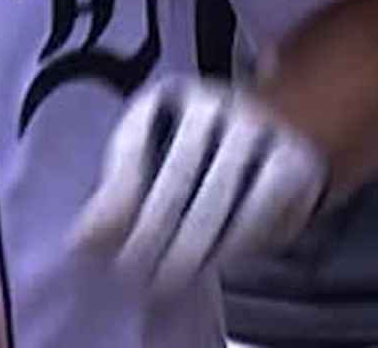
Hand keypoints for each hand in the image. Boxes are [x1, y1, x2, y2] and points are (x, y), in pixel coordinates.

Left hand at [70, 76, 328, 294]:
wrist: (271, 130)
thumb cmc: (188, 153)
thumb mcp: (146, 158)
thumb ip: (115, 196)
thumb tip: (82, 243)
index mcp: (164, 95)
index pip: (132, 148)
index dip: (115, 201)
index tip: (92, 246)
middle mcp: (213, 102)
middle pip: (176, 178)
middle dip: (151, 236)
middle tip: (133, 277)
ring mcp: (258, 128)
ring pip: (220, 199)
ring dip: (191, 250)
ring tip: (167, 281)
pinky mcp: (294, 160)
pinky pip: (261, 212)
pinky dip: (235, 244)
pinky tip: (215, 262)